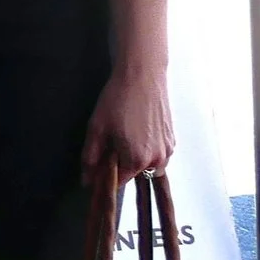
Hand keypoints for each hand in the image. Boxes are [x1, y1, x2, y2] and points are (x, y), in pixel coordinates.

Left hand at [81, 69, 173, 183]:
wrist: (143, 77)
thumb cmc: (117, 101)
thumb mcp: (96, 129)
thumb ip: (90, 158)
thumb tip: (87, 181)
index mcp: (137, 160)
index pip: (119, 182)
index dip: (106, 176)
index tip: (98, 167)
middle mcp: (158, 160)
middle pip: (136, 176)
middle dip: (122, 167)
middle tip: (111, 145)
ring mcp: (168, 150)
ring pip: (149, 167)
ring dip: (136, 160)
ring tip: (124, 137)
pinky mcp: (173, 140)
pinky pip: (159, 155)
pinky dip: (148, 151)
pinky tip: (137, 132)